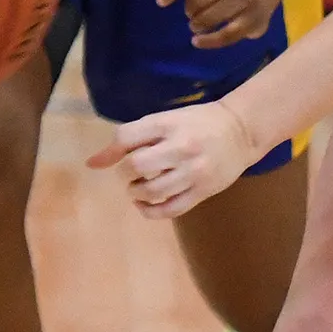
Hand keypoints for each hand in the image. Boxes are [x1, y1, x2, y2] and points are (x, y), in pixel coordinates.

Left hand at [87, 101, 260, 220]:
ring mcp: (193, 171)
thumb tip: (91, 164)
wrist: (241, 131)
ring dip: (136, 193)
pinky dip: (151, 211)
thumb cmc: (197, 123)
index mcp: (168, 123)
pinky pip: (170, 210)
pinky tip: (146, 204)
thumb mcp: (165, 120)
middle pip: (137, 166)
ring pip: (152, 191)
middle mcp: (181, 147)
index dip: (112, 152)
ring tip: (138, 188)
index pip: (126, 137)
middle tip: (130, 174)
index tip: (114, 160)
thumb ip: (131, 138)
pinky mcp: (203, 191)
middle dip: (125, 174)